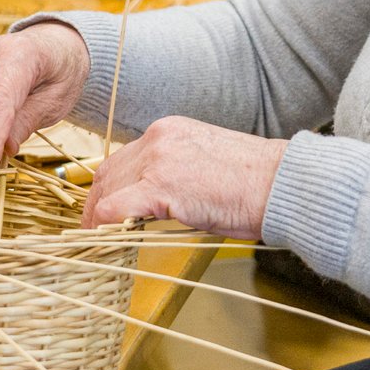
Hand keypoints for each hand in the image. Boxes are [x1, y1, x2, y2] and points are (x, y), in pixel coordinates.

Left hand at [81, 117, 285, 236]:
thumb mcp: (205, 162)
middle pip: (109, 172)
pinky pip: (116, 208)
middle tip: (89, 227)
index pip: (124, 158)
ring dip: (97, 216)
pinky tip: (101, 238)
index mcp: (170, 130)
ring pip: (108, 190)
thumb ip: (174, 171)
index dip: (108, 186)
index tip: (103, 207)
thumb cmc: (253, 181)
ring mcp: (159, 161)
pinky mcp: (161, 187)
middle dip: (95, 202)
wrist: (279, 184)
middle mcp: (159, 138)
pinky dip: (102, 224)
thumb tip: (152, 199)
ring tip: (94, 239)